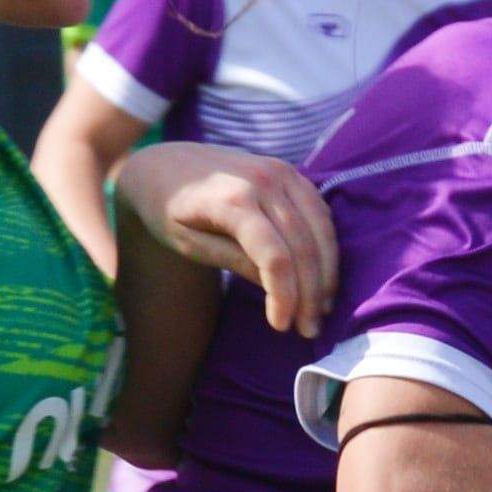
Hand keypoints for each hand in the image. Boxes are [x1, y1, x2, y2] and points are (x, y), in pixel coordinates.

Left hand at [115, 143, 340, 336]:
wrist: (164, 162)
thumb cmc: (167, 209)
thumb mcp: (188, 243)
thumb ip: (234, 261)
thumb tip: (280, 291)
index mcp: (231, 199)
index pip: (274, 256)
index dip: (285, 296)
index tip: (281, 326)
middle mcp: (262, 180)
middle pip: (302, 246)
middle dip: (310, 293)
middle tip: (309, 329)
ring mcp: (281, 171)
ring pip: (320, 230)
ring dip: (327, 274)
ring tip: (321, 308)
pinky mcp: (290, 172)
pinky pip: (321, 212)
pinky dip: (327, 246)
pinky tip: (322, 274)